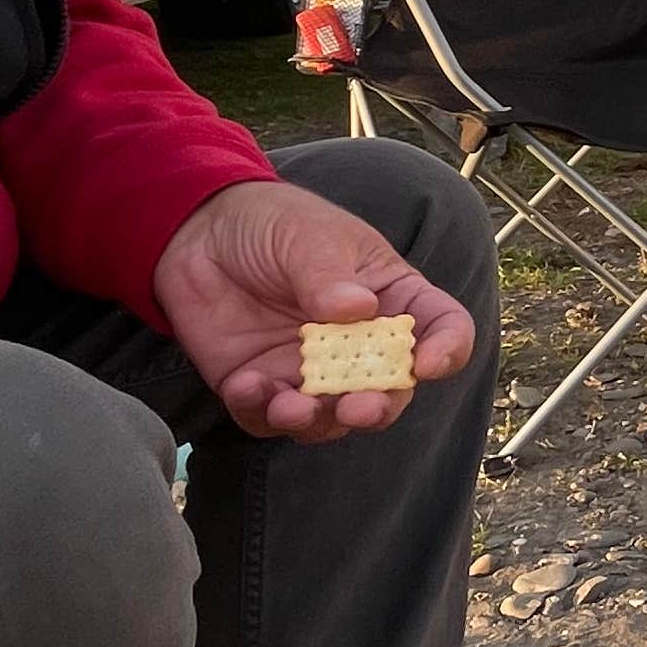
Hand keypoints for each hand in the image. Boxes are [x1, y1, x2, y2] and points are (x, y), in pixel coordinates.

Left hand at [150, 180, 477, 441]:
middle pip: (388, 392)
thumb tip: (358, 309)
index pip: (441, 327)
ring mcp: (310, 372)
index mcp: (391, 299)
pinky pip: (266, 418)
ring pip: (329, 420)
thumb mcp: (308, 235)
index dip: (446, 350)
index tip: (428, 364)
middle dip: (377, 408)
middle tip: (359, 409)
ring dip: (317, 423)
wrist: (199, 230)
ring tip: (292, 408)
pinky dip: (260, 412)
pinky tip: (248, 387)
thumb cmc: (273, 223)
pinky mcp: (261, 386)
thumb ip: (329, 275)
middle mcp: (359, 345)